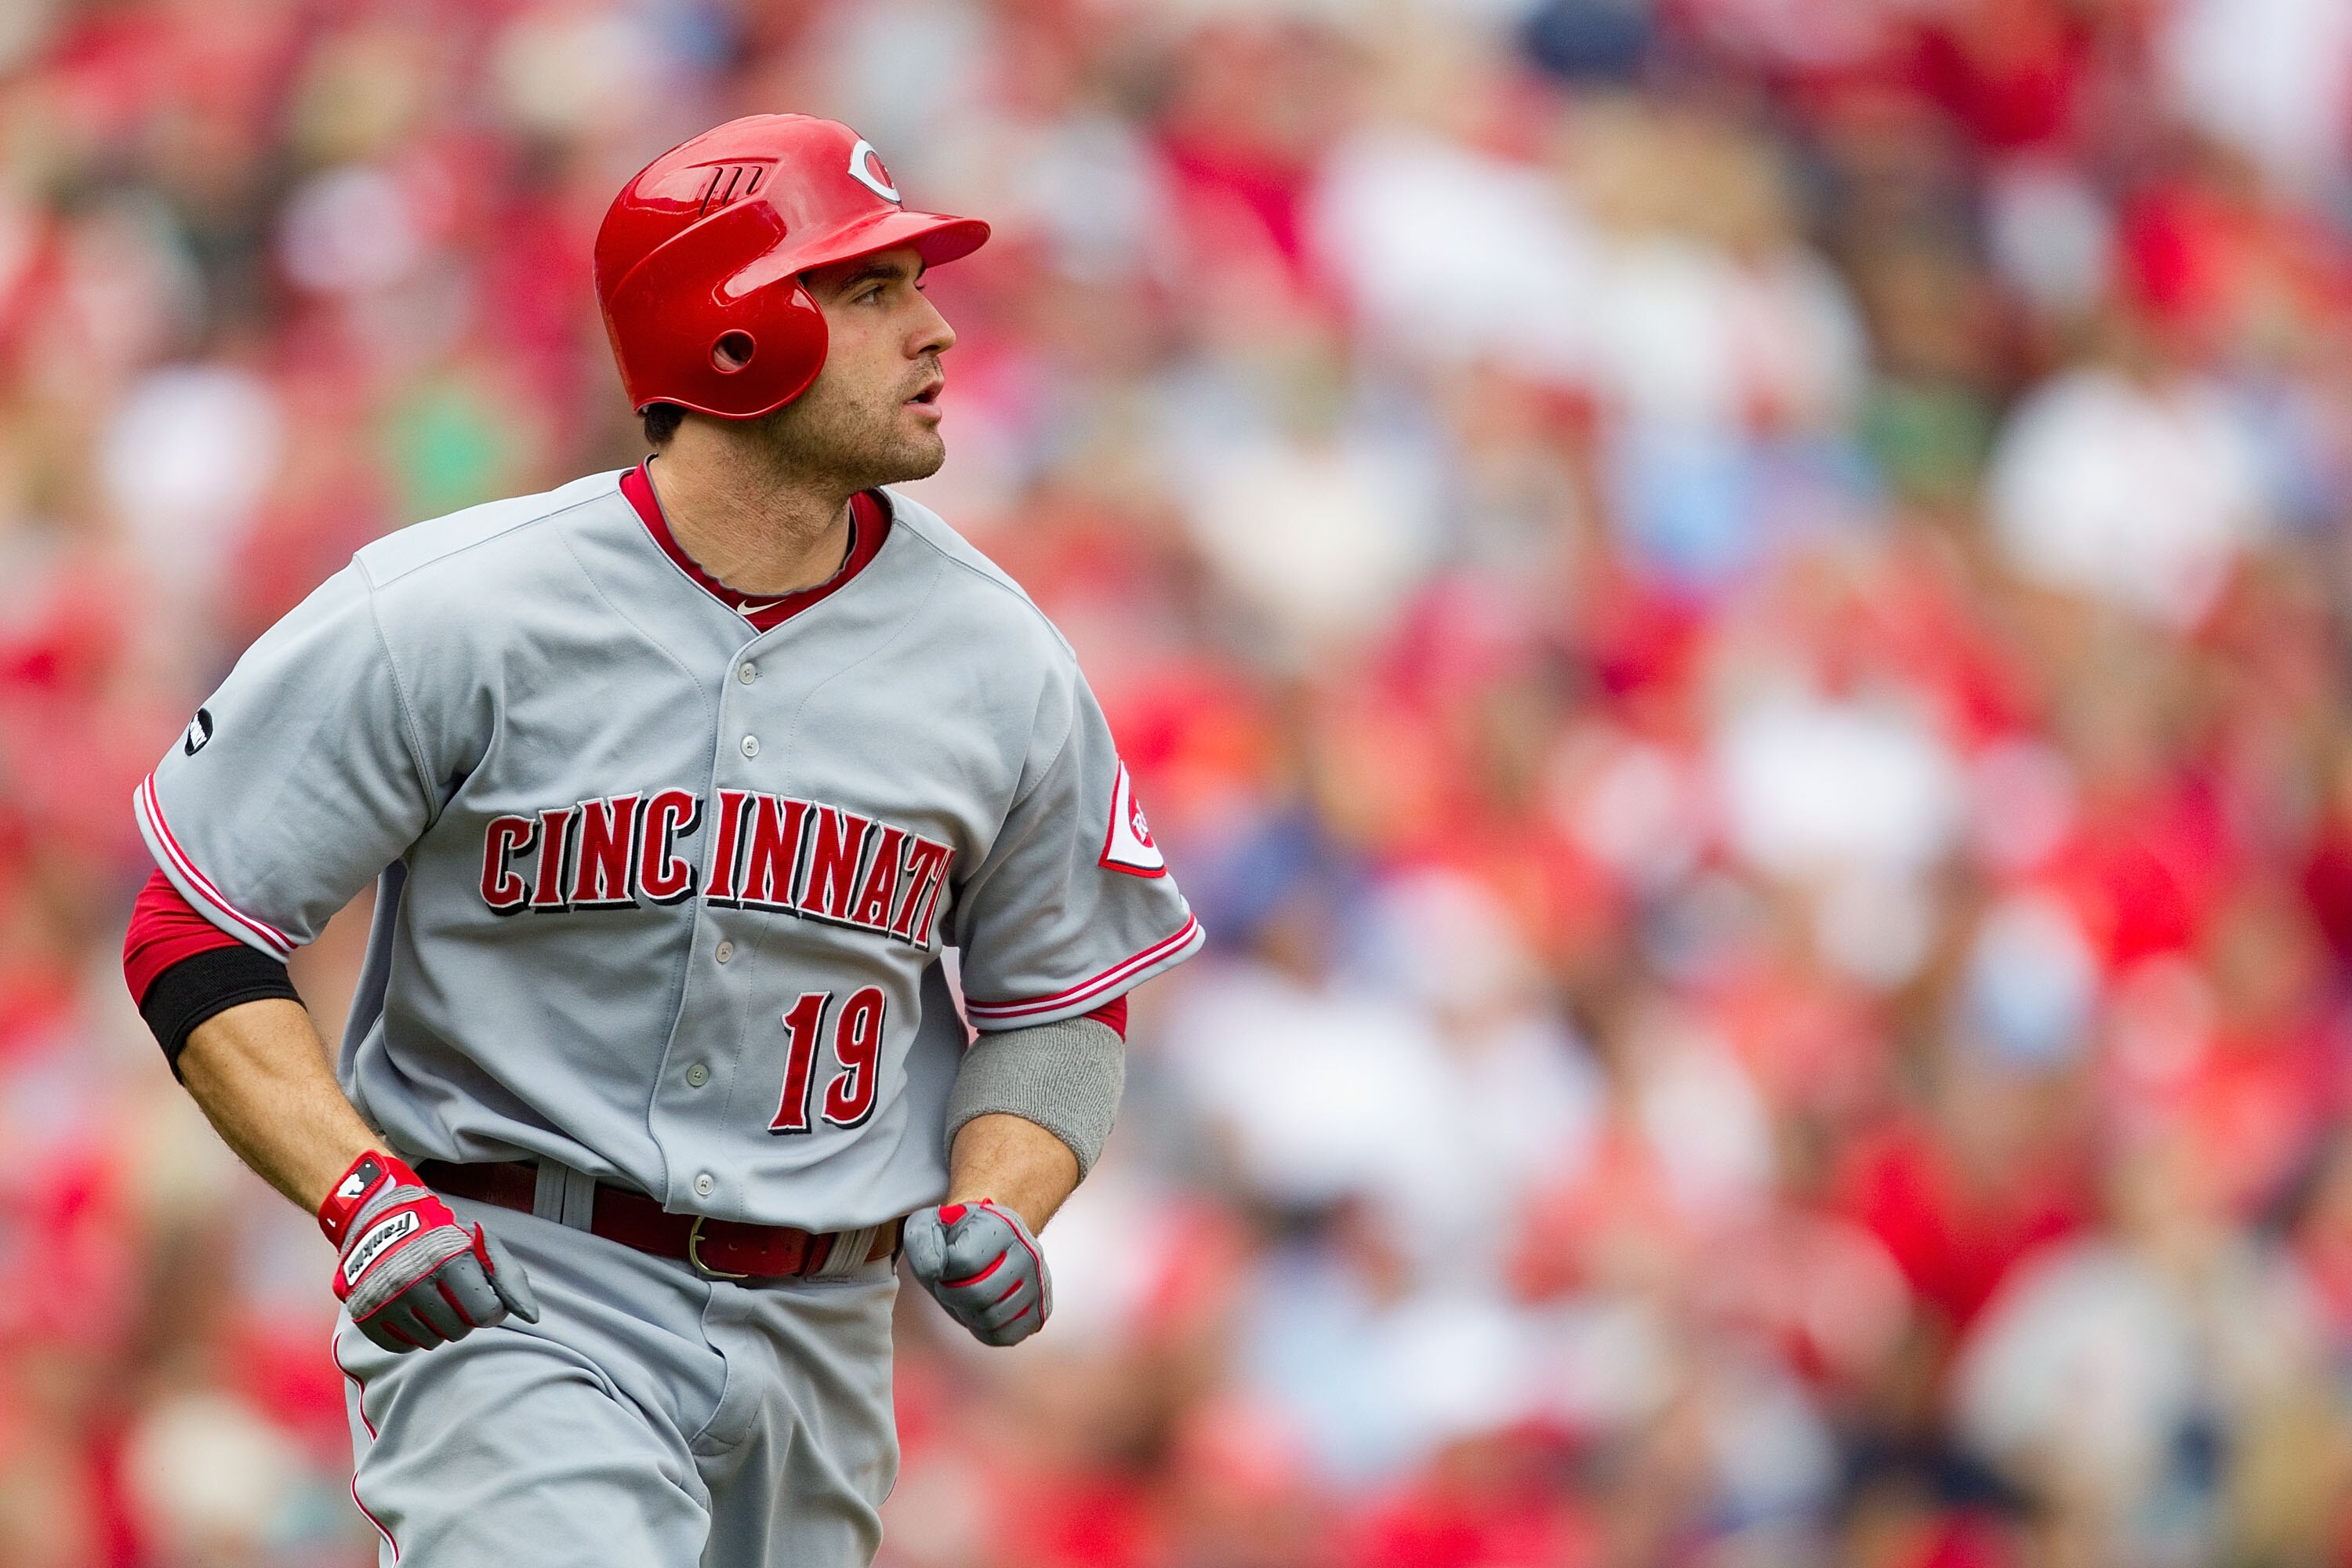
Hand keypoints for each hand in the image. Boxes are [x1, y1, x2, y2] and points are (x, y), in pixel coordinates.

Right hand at [319, 1152, 539, 1352]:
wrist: (381, 1220)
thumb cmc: (441, 1234)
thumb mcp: (481, 1243)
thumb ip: (510, 1278)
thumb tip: (531, 1317)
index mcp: (448, 1260)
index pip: (484, 1314)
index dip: (490, 1309)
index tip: (483, 1296)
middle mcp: (414, 1280)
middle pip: (459, 1331)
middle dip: (464, 1317)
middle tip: (454, 1294)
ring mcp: (386, 1299)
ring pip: (431, 1341)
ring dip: (439, 1326)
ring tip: (432, 1298)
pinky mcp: (365, 1314)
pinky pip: (401, 1347)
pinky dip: (411, 1335)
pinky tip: (412, 1310)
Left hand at [903, 1199, 1050, 1346]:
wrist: (986, 1243)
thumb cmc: (953, 1237)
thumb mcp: (928, 1226)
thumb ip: (922, 1240)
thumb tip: (937, 1269)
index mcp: (1003, 1225)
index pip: (965, 1262)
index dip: (942, 1270)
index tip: (944, 1263)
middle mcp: (1029, 1252)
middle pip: (979, 1295)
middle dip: (952, 1295)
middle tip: (949, 1284)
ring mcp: (1039, 1283)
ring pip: (990, 1319)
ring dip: (966, 1312)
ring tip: (966, 1294)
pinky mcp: (1039, 1311)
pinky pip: (1004, 1336)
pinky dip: (983, 1330)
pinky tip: (980, 1310)